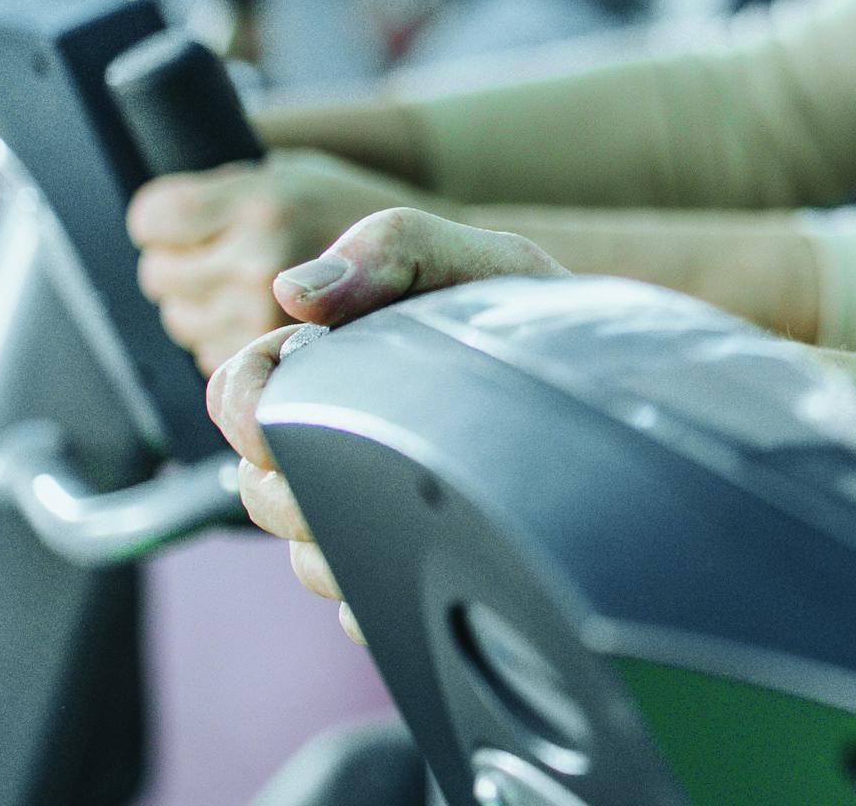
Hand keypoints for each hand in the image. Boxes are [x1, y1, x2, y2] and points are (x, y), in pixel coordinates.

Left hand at [131, 148, 433, 371]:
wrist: (459, 279)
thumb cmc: (364, 217)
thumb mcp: (303, 172)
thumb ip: (233, 187)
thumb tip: (162, 220)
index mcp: (265, 207)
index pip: (154, 217)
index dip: (168, 218)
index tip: (194, 218)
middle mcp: (260, 268)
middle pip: (160, 275)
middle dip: (188, 262)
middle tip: (239, 250)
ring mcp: (265, 328)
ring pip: (183, 321)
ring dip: (208, 306)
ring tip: (263, 287)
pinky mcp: (275, 373)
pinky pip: (214, 354)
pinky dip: (234, 340)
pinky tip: (277, 321)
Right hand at [205, 207, 563, 637]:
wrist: (618, 388)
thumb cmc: (537, 318)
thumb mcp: (477, 261)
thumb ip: (389, 248)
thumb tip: (295, 290)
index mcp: (328, 366)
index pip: (237, 396)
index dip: (244, 412)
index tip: (284, 421)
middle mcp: (335, 443)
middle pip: (258, 489)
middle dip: (297, 486)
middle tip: (374, 463)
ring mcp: (367, 511)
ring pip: (304, 557)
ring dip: (343, 543)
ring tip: (425, 504)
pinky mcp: (407, 570)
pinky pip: (362, 607)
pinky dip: (386, 591)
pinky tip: (444, 555)